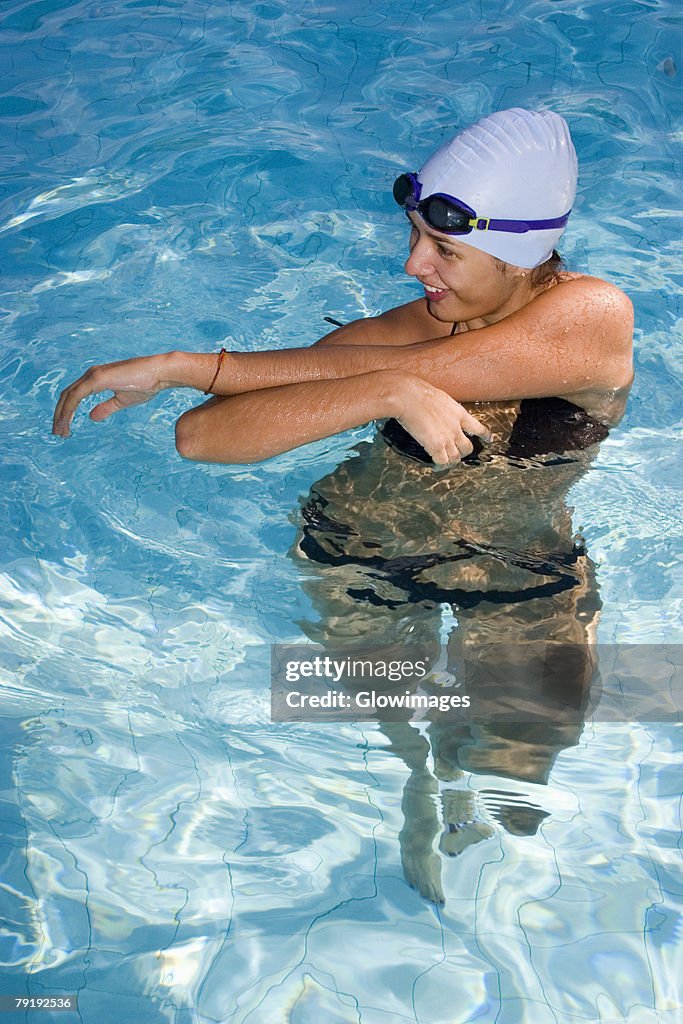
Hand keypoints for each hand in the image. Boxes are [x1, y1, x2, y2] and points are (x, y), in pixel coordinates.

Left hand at [52, 353, 173, 436]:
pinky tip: (66, 421)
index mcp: (97, 379)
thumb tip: (91, 417)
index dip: (67, 411)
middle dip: (60, 415)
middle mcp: (91, 375)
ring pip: (68, 396)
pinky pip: (76, 396)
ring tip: (59, 431)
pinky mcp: (96, 379)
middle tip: (58, 432)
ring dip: (61, 414)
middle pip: (67, 395)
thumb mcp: (122, 401)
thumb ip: (106, 408)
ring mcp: (93, 375)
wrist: (159, 373)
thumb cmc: (146, 384)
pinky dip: (68, 409)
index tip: (64, 428)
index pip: (74, 395)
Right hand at [394, 376, 490, 464]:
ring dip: (450, 461)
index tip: (489, 439)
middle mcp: (456, 427)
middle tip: (457, 453)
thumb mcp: (439, 397)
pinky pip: (442, 462)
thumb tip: (438, 410)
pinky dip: (440, 466)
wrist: (408, 396)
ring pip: (456, 457)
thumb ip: (444, 408)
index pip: (478, 427)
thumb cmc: (418, 392)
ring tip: (444, 462)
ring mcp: (447, 438)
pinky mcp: (436, 446)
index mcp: (459, 413)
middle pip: (468, 447)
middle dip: (463, 452)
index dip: (484, 435)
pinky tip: (436, 466)